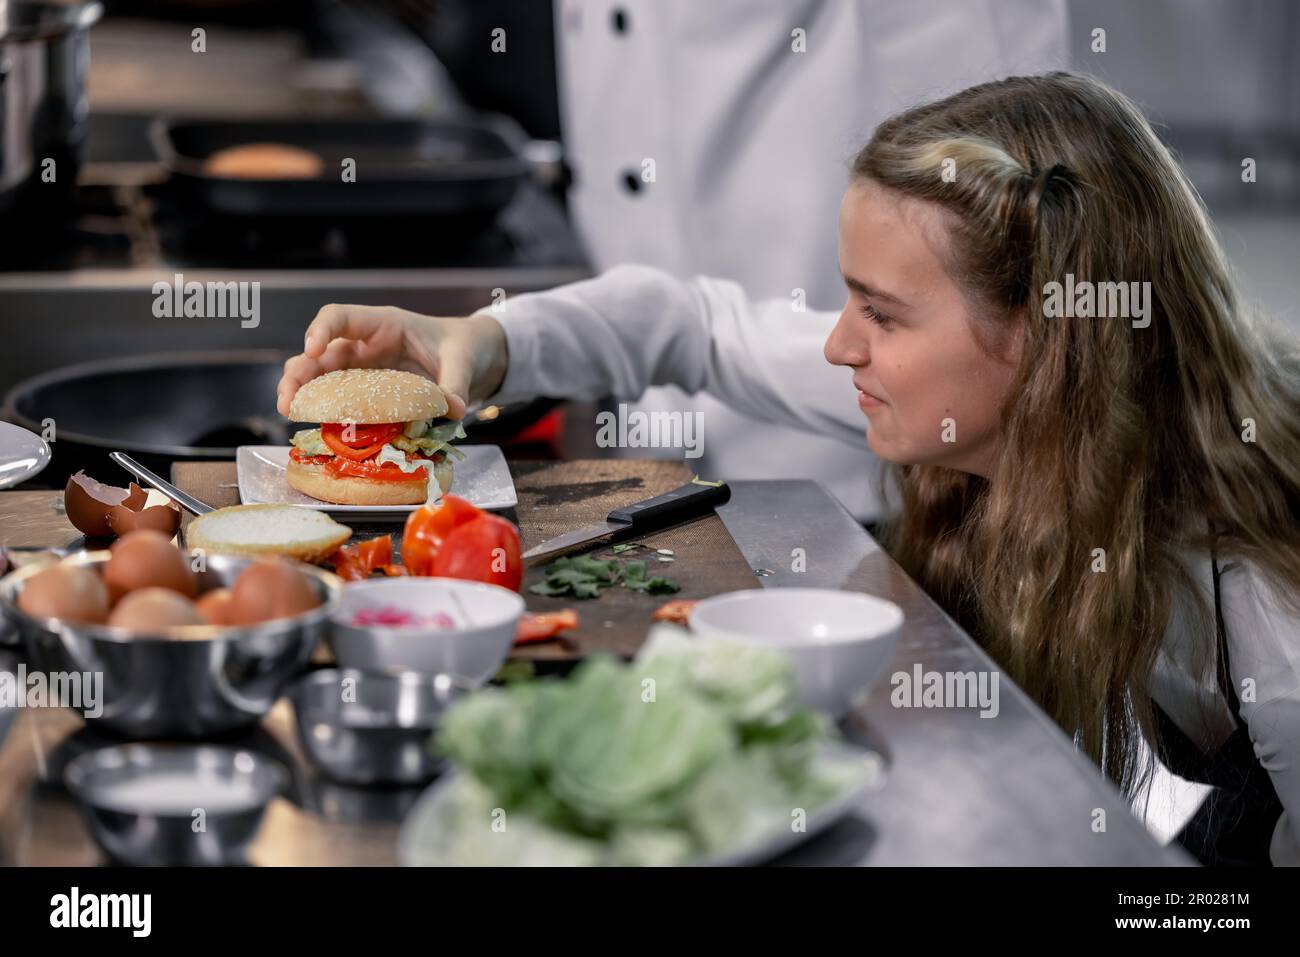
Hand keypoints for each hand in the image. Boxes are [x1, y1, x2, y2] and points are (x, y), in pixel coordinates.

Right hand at [276, 304, 508, 419]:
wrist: (470, 358)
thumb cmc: (461, 348)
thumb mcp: (463, 361)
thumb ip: (456, 383)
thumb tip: (452, 407)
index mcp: (384, 324)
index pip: (340, 316)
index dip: (321, 330)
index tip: (312, 349)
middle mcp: (364, 345)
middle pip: (318, 353)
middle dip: (298, 373)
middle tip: (286, 400)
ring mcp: (362, 370)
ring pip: (320, 377)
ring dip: (302, 394)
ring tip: (290, 413)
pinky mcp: (366, 393)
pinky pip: (340, 401)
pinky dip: (326, 412)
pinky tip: (318, 428)